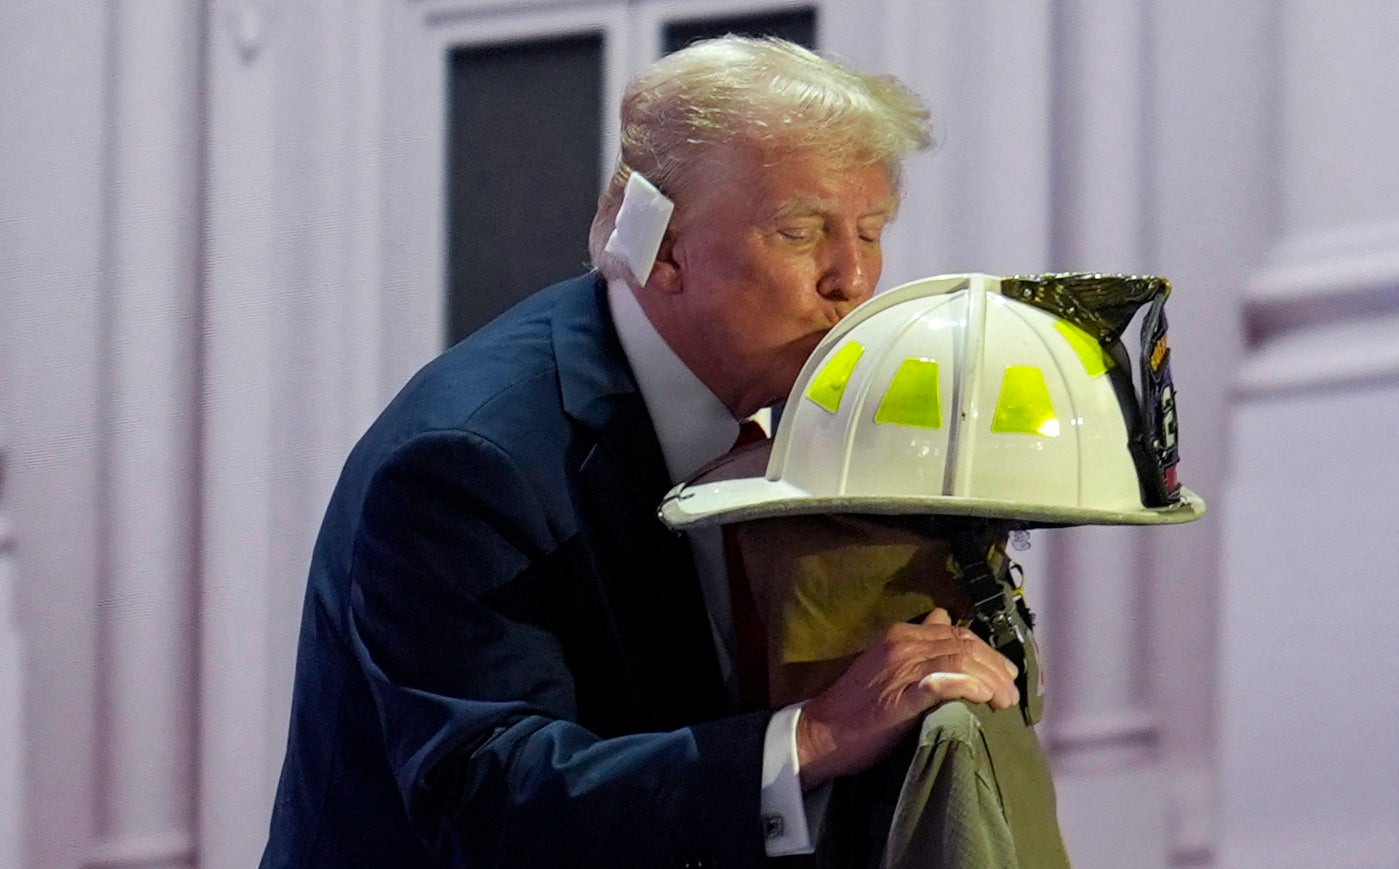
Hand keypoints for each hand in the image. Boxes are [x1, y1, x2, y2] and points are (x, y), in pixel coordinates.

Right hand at [795, 608, 1018, 789]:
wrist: (822, 732)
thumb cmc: (857, 707)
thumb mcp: (887, 665)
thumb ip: (917, 649)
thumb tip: (945, 626)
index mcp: (901, 635)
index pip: (957, 632)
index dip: (987, 652)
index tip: (1003, 674)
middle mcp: (903, 643)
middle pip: (966, 643)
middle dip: (996, 667)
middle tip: (1011, 692)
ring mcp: (902, 667)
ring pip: (963, 659)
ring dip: (992, 680)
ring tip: (1005, 701)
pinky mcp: (902, 695)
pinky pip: (945, 682)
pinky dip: (970, 686)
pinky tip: (984, 698)